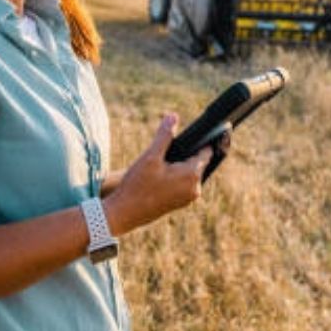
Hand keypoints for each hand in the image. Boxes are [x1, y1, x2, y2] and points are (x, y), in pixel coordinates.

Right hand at [102, 113, 212, 236]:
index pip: (205, 151)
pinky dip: (175, 175)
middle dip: (185, 153)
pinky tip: (159, 174)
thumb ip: (164, 136)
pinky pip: (183, 183)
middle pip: (197, 162)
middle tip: (168, 149)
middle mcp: (195, 189)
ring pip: (189, 173)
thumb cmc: (137, 185)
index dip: (200, 140)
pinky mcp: (180, 203)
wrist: (124, 213)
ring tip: (161, 161)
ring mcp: (188, 198)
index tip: (199, 132)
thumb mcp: (150, 156)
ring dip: (179, 165)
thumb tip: (173, 116)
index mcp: (192, 175)